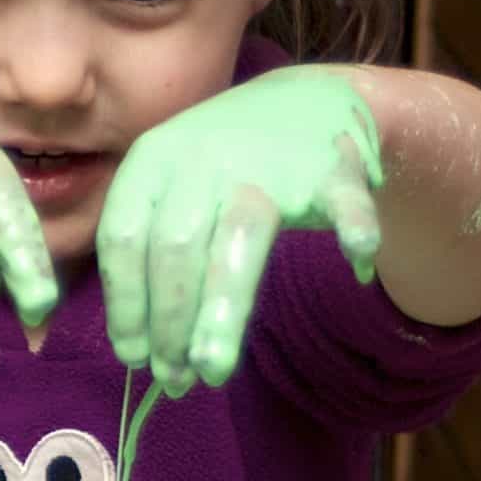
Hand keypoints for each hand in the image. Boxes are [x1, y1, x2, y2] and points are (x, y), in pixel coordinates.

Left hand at [96, 66, 382, 393]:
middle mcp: (204, 155)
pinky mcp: (330, 166)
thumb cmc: (224, 169)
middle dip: (170, 323)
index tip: (133, 356)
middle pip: (176, 248)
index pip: (123, 237)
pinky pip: (342, 204)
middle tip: (175, 380)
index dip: (125, 303)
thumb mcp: (170, 190)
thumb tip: (139, 353)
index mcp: (154, 161)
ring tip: (212, 369)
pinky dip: (354, 231)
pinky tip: (357, 266)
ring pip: (240, 239)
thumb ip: (152, 259)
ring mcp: (268, 160)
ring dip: (222, 310)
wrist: (305, 99)